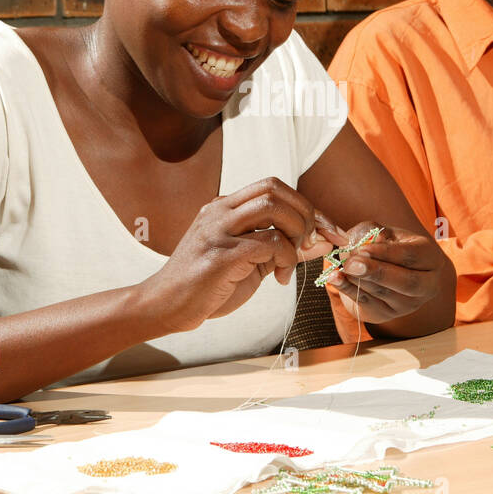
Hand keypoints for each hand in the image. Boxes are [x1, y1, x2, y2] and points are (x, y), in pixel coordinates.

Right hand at [138, 177, 336, 334]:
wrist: (166, 306)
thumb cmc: (207, 286)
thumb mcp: (250, 262)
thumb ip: (282, 248)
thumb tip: (323, 241)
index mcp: (224, 207)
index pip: (273, 187)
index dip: (306, 206)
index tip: (326, 230)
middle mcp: (220, 211)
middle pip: (275, 189)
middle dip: (306, 214)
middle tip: (312, 244)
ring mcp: (217, 230)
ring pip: (272, 207)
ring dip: (296, 232)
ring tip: (291, 260)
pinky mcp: (220, 255)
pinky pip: (268, 242)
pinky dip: (285, 258)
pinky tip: (279, 278)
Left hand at [322, 221, 448, 325]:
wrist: (382, 272)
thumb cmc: (386, 248)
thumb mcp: (383, 233)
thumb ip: (374, 232)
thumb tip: (368, 243)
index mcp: (430, 258)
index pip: (411, 256)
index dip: (386, 253)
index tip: (363, 248)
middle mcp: (427, 284)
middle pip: (406, 282)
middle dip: (377, 272)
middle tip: (352, 263)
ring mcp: (409, 304)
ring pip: (385, 294)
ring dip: (360, 280)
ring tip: (341, 268)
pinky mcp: (388, 315)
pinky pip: (368, 303)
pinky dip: (349, 290)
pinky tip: (335, 278)